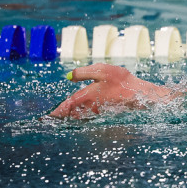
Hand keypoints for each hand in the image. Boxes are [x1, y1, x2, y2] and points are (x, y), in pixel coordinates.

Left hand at [49, 64, 178, 118]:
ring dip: (73, 114)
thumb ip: (83, 73)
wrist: (138, 93)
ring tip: (66, 114)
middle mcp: (90, 105)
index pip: (67, 105)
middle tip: (54, 117)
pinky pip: (90, 113)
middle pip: (73, 112)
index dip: (58, 111)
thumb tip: (69, 77)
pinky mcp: (105, 110)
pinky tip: (83, 110)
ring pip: (81, 114)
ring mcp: (99, 109)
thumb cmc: (120, 81)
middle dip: (64, 114)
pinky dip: (84, 113)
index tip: (48, 116)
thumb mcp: (100, 71)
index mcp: (86, 95)